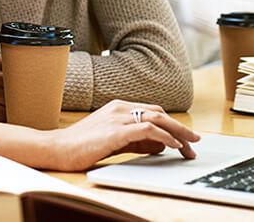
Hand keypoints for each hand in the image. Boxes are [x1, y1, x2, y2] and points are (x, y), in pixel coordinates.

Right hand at [49, 100, 199, 171]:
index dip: (171, 124)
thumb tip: (160, 145)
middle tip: (195, 141)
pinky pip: (147, 130)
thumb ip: (136, 140)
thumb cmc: (82, 144)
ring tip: (190, 144)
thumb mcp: (114, 139)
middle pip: (158, 113)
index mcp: (119, 106)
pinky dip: (163, 136)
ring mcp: (118, 117)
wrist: (58, 147)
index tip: (184, 138)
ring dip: (177, 132)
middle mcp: (120, 107)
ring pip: (156, 119)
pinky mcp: (115, 130)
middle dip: (179, 127)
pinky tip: (173, 145)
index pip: (152, 112)